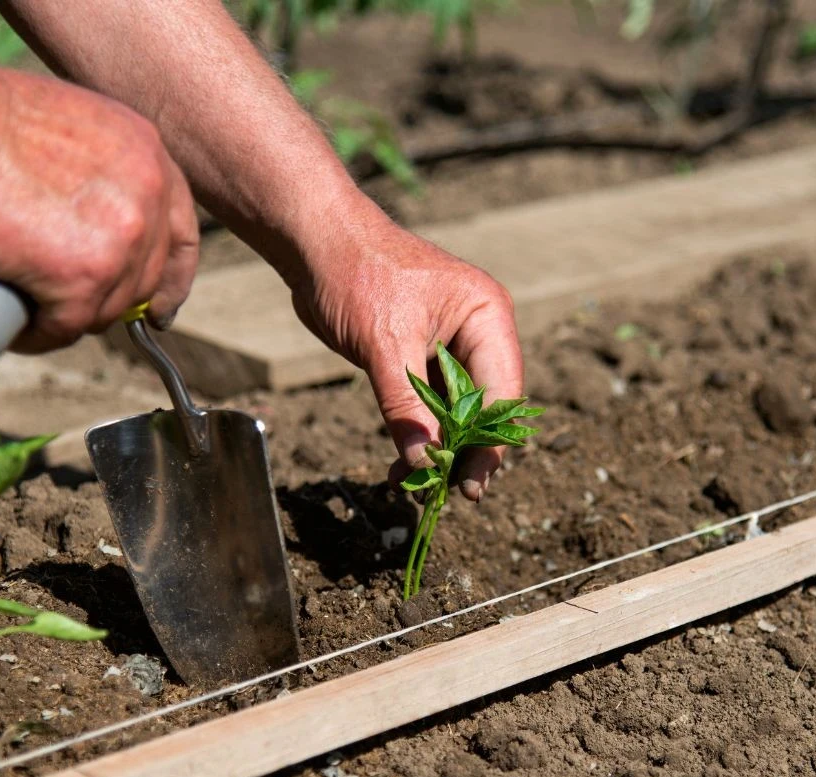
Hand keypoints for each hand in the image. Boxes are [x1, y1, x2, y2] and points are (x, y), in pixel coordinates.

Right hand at [0, 65, 198, 352]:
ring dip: (69, 318)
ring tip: (29, 311)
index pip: (181, 232)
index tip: (160, 308)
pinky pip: (66, 327)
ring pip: (107, 308)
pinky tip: (17, 330)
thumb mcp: (72, 136)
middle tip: (69, 309)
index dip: (172, 277)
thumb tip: (87, 230)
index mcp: (148, 154)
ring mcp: (122, 240)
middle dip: (109, 300)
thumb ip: (97, 180)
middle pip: (146, 277)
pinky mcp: (83, 278)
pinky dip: (38, 336)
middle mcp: (148, 196)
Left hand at [290, 213, 522, 502]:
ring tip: (416, 485)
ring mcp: (449, 344)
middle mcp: (477, 331)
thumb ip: (406, 406)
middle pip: (485, 406)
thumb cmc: (355, 275)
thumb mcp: (384, 345)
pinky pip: (429, 404)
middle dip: (465, 451)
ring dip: (438, 448)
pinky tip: (402, 464)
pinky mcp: (420, 355)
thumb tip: (424, 462)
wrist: (313, 243)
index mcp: (486, 316)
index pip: (502, 393)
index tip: (470, 485)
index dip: (488, 444)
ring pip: (456, 411)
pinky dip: (417, 433)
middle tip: (447, 494)